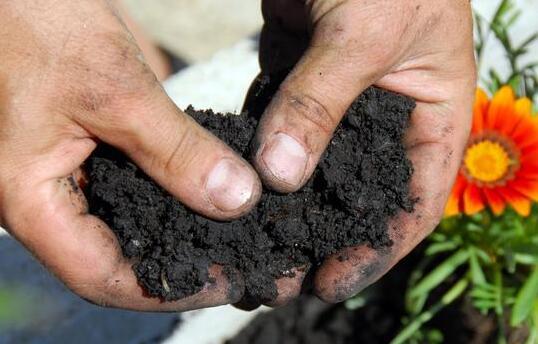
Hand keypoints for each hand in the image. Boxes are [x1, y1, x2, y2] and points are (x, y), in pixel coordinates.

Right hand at [0, 0, 260, 310]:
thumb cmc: (33, 22)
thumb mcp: (115, 89)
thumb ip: (175, 150)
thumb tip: (235, 200)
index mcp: (29, 199)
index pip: (103, 277)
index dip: (169, 289)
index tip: (229, 283)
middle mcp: (46, 197)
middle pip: (120, 256)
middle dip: (181, 265)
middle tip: (243, 262)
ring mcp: (65, 173)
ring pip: (128, 224)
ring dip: (180, 232)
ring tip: (237, 237)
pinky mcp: (85, 149)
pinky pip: (131, 187)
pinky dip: (172, 194)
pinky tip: (210, 194)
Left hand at [248, 0, 475, 304]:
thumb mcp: (364, 35)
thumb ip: (321, 104)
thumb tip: (279, 175)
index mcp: (432, 116)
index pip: (413, 205)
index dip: (376, 250)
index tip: (330, 283)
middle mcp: (387, 117)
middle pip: (358, 195)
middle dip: (324, 235)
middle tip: (282, 271)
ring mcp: (340, 99)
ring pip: (315, 164)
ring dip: (286, 202)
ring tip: (252, 240)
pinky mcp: (300, 79)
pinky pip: (281, 126)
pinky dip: (260, 153)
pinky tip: (235, 182)